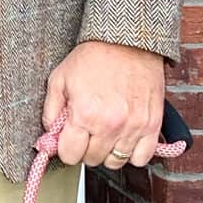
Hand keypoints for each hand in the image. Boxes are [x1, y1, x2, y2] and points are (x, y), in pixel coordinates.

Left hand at [41, 41, 165, 168]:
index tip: (69, 139)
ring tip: (106, 133)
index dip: (66, 148)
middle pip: (92, 160)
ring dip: (108, 152)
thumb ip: (50, 112)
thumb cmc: (93, 58)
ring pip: (116, 162)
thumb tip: (49, 138)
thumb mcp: (59, 79)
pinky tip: (124, 138)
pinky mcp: (153, 124)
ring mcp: (134, 126)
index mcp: (85, 114)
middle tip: (87, 131)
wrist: (127, 40)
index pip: (70, 156)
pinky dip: (133, 153)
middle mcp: (110, 125)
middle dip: (85, 148)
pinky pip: (142, 157)